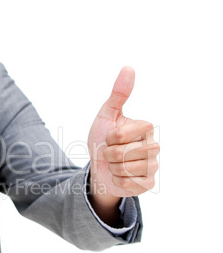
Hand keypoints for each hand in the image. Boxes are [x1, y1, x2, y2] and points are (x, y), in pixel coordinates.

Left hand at [87, 67, 158, 223]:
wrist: (99, 167)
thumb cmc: (103, 139)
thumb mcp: (107, 115)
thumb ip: (118, 94)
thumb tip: (129, 67)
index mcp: (145, 127)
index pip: (121, 135)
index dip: (109, 138)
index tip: (110, 137)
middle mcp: (153, 146)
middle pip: (123, 153)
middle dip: (109, 154)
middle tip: (111, 153)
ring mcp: (153, 166)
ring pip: (125, 169)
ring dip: (113, 168)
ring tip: (115, 164)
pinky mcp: (148, 183)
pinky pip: (130, 184)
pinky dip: (118, 181)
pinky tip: (121, 176)